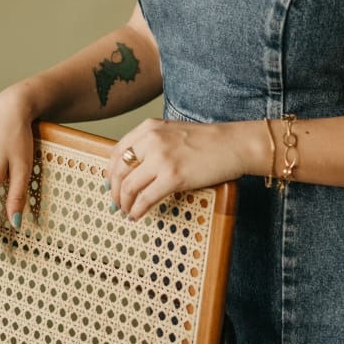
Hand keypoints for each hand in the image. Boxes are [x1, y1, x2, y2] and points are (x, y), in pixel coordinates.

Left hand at [106, 118, 257, 221]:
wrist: (233, 144)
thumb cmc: (208, 141)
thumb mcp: (173, 132)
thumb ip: (153, 144)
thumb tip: (134, 168)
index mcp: (149, 128)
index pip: (117, 151)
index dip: (110, 171)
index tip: (110, 184)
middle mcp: (151, 140)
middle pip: (119, 170)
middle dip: (114, 191)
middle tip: (116, 203)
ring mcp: (161, 158)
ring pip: (129, 186)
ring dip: (124, 203)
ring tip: (127, 211)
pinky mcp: (173, 176)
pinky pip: (146, 198)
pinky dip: (138, 210)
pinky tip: (138, 215)